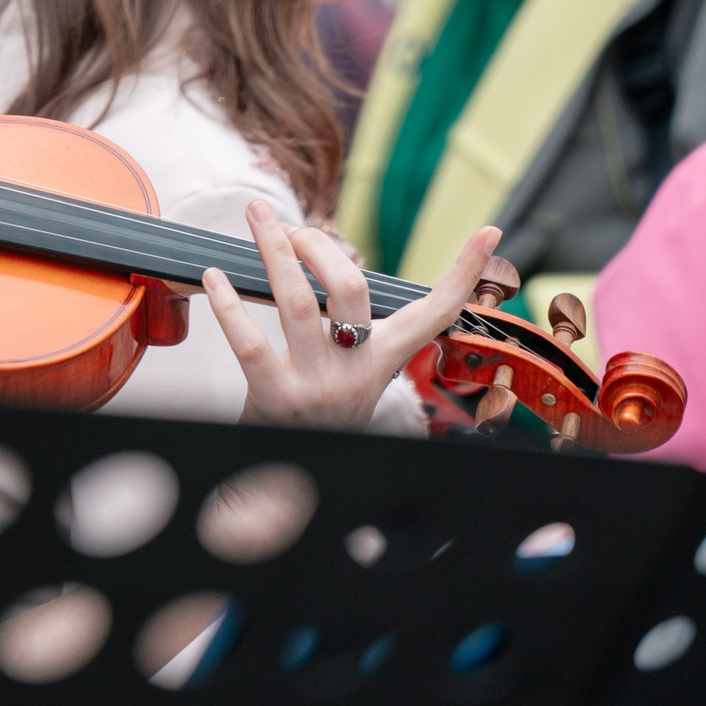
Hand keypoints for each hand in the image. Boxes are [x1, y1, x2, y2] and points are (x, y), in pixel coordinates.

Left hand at [201, 202, 500, 429]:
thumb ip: (352, 332)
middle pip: (352, 288)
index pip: (436, 315)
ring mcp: (318, 387)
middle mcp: (358, 373)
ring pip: (298, 304)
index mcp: (385, 363)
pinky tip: (215, 275)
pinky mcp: (275, 401)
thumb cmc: (316, 416)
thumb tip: (332, 262)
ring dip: (275, 252)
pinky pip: (250, 343)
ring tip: (257, 216)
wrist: (289, 490)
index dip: (464, 274)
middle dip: (320, 244)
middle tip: (291, 225)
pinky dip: (229, 304)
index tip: (489, 232)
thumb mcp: (352, 380)